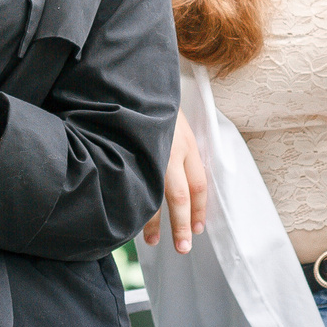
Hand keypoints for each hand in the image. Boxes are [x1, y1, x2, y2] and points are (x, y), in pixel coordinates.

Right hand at [141, 113, 210, 252]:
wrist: (137, 79)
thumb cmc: (155, 104)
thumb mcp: (175, 123)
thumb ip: (180, 150)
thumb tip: (182, 181)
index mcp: (186, 144)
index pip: (198, 185)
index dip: (199, 210)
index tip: (198, 229)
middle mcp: (170, 150)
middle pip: (180, 195)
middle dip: (181, 224)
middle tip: (182, 247)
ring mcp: (148, 151)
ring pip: (154, 193)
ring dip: (153, 220)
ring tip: (152, 241)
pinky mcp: (127, 148)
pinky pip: (132, 181)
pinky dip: (133, 201)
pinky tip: (129, 216)